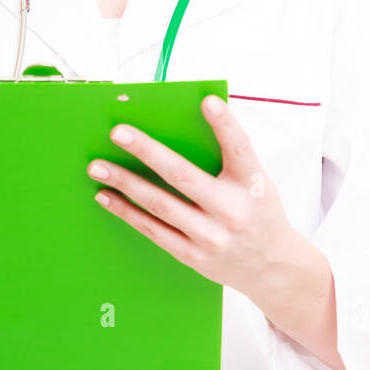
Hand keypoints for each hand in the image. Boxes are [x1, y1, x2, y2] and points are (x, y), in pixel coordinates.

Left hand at [85, 94, 292, 299]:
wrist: (272, 268)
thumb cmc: (257, 213)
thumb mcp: (256, 182)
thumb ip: (229, 158)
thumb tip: (185, 124)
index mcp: (252, 185)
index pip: (240, 149)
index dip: (225, 125)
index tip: (207, 101)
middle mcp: (232, 211)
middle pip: (184, 176)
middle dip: (147, 151)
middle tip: (118, 132)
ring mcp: (210, 236)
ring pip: (160, 204)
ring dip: (125, 182)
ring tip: (97, 166)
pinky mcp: (192, 255)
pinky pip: (153, 229)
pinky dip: (127, 211)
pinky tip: (107, 196)